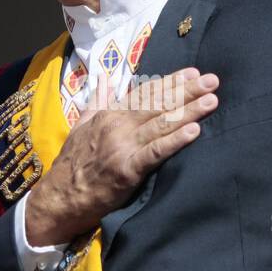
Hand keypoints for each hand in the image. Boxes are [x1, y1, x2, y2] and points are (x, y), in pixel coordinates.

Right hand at [25, 66, 219, 245]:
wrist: (59, 197)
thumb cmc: (72, 163)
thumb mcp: (81, 125)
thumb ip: (97, 101)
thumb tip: (104, 79)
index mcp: (110, 114)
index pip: (145, 93)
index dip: (171, 82)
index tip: (192, 72)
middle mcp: (117, 126)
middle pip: (158, 105)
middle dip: (187, 91)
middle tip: (213, 81)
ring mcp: (122, 147)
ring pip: (161, 124)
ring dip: (188, 111)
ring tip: (211, 100)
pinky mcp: (127, 170)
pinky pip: (155, 153)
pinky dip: (175, 141)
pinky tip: (193, 131)